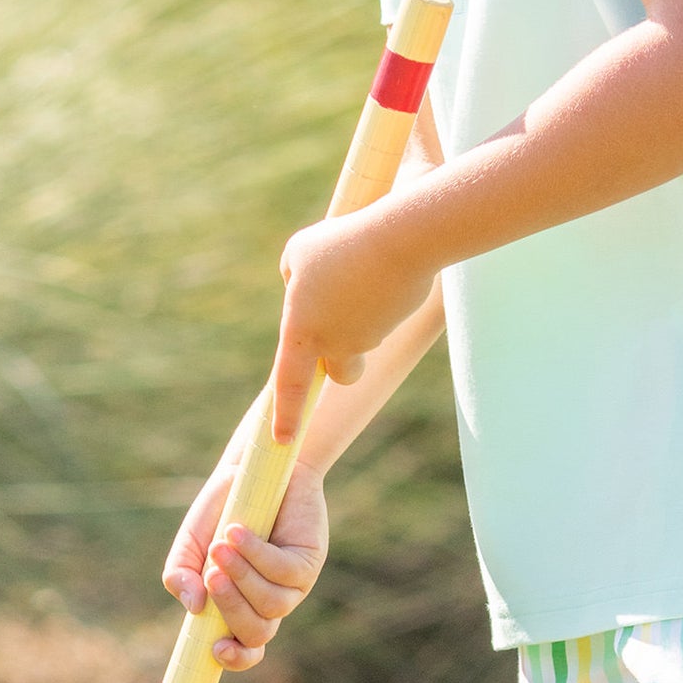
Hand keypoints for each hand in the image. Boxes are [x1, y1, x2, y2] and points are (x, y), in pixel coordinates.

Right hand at [161, 455, 327, 670]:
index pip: (245, 649)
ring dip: (243, 577)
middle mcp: (269, 600)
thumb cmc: (223, 509)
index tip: (216, 649)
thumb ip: (179, 575)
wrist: (253, 468)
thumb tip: (194, 607)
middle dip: (231, 609)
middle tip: (211, 576)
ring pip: (272, 605)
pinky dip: (257, 554)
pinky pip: (284, 571)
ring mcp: (292, 583)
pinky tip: (238, 532)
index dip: (235, 659)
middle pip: (257, 633)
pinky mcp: (308, 558)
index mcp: (240, 605)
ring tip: (221, 546)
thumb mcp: (192, 543)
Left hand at [272, 205, 435, 439]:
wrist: (400, 241)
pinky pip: (382, 313)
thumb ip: (292, 276)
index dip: (286, 415)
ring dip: (358, 310)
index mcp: (302, 331)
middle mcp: (335, 343)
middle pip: (338, 372)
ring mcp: (370, 336)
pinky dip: (379, 296)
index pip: (289, 385)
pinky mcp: (396, 321)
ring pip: (363, 335)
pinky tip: (381, 269)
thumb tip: (303, 290)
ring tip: (359, 266)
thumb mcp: (298, 253)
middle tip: (338, 325)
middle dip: (340, 362)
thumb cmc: (340, 245)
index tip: (282, 441)